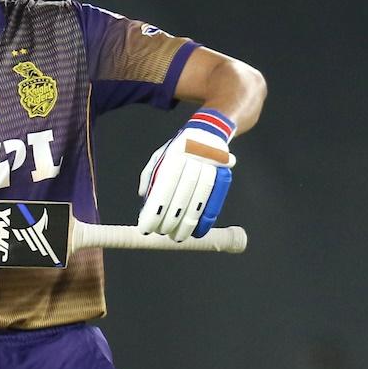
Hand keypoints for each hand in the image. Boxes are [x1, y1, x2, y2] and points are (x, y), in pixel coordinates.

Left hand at [137, 109, 236, 240]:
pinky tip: (198, 231)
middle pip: (182, 196)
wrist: (208, 132)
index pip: (162, 189)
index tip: (147, 228)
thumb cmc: (178, 149)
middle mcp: (192, 159)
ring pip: (199, 199)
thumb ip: (150, 177)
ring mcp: (210, 166)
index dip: (155, 211)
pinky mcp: (224, 173)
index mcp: (173, 155)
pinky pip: (216, 199)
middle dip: (171, 219)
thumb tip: (143, 200)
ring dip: (189, 222)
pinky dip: (207, 218)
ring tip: (179, 236)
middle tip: (163, 234)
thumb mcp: (159, 156)